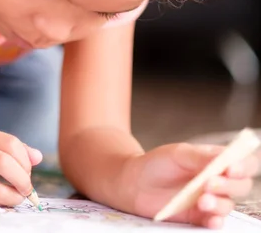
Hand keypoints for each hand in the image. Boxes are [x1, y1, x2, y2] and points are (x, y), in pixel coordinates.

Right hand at [0, 128, 42, 206]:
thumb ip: (14, 148)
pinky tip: (5, 197)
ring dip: (15, 195)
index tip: (29, 169)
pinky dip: (4, 202)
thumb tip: (38, 157)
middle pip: (4, 163)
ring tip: (18, 194)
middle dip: (23, 178)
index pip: (10, 143)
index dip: (26, 159)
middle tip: (27, 185)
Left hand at [124, 143, 257, 228]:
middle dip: (229, 185)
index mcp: (216, 161)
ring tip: (201, 200)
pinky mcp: (198, 216)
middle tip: (209, 183)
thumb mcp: (178, 154)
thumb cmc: (157, 163)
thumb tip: (225, 160)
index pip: (242, 163)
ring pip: (228, 205)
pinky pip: (215, 222)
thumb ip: (201, 157)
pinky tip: (210, 219)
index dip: (243, 166)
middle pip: (241, 186)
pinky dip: (216, 221)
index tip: (231, 168)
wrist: (133, 182)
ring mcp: (209, 199)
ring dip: (219, 203)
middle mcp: (217, 181)